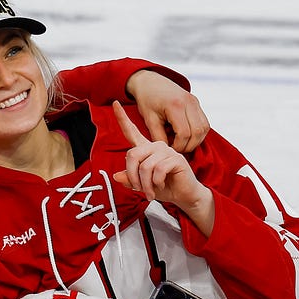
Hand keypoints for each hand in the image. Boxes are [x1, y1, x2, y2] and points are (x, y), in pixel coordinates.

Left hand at [110, 103, 215, 234]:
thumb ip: (129, 179)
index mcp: (146, 149)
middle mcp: (156, 146)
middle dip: (132, 176)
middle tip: (138, 189)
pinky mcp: (176, 158)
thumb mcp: (142, 185)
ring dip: (145, 184)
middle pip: (132, 154)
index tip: (115, 104)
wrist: (184, 195)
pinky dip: (156, 182)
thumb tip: (117, 176)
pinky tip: (161, 185)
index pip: (132, 131)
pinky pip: (158, 170)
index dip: (122, 119)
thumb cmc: (164, 187)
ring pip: (145, 166)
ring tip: (150, 192)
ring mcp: (167, 150)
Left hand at [123, 70, 209, 150]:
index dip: (178, 146)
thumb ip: (158, 136)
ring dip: (195, 140)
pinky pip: (204, 122)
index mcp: (175, 105)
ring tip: (181, 142)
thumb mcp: (149, 119)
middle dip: (188, 145)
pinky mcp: (197, 103)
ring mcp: (195, 101)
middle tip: (176, 148)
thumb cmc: (147, 100)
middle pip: (197, 132)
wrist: (150, 82)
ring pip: (204, 128)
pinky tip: (185, 135)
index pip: (184, 133)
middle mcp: (189, 102)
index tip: (169, 149)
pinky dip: (197, 133)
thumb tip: (168, 152)